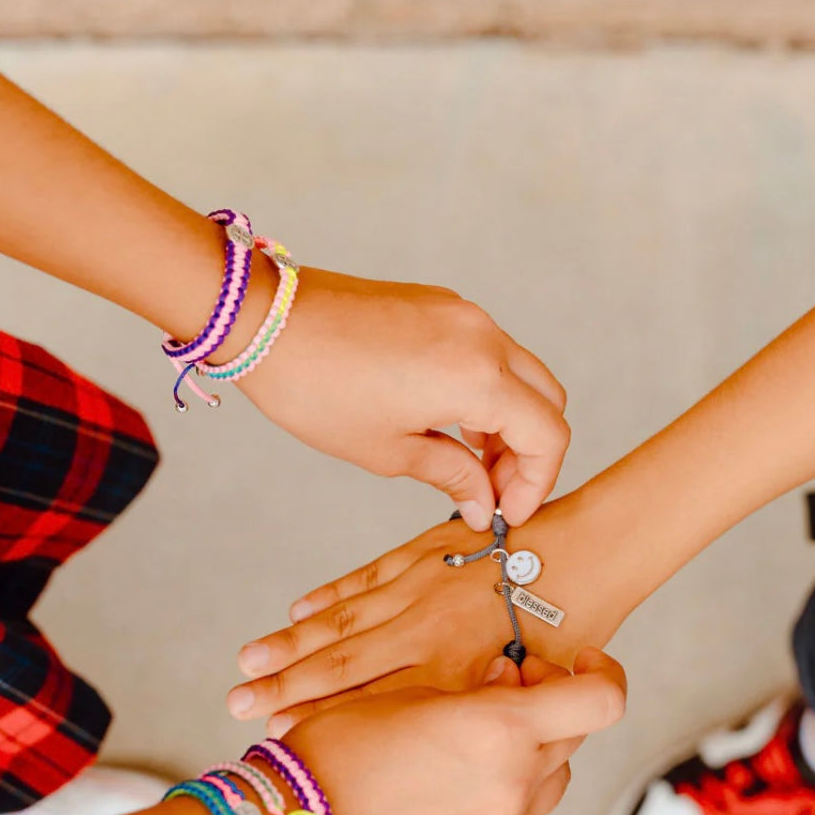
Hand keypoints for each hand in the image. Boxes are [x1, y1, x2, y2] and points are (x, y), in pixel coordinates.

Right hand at [228, 487, 633, 726]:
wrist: (583, 556)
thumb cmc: (559, 637)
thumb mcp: (524, 697)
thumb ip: (471, 726)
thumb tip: (429, 756)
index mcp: (453, 678)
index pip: (371, 708)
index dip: (322, 726)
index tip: (285, 740)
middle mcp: (428, 637)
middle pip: (342, 667)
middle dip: (284, 690)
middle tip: (238, 711)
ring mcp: (421, 591)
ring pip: (343, 623)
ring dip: (291, 646)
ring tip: (246, 667)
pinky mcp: (421, 556)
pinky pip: (364, 580)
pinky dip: (327, 598)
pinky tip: (294, 613)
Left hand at [238, 266, 567, 530]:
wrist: (266, 321)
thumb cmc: (317, 389)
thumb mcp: (388, 450)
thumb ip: (452, 476)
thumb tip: (484, 505)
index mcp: (477, 378)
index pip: (548, 434)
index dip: (537, 482)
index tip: (507, 511)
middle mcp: (483, 337)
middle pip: (547, 400)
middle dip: (529, 452)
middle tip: (491, 489)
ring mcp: (463, 314)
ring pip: (519, 374)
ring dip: (508, 420)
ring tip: (466, 459)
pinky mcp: (441, 304)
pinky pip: (487, 351)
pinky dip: (485, 389)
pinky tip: (446, 419)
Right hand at [284, 649, 626, 814]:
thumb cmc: (337, 749)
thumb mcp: (404, 695)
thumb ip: (472, 686)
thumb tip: (508, 680)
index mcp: (498, 729)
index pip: (600, 700)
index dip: (600, 673)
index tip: (576, 662)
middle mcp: (514, 785)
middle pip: (570, 738)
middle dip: (545, 710)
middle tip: (498, 691)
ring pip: (545, 783)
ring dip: (524, 755)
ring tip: (465, 742)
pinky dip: (494, 798)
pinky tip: (443, 786)